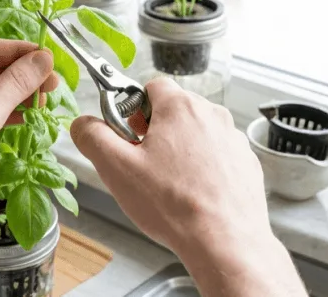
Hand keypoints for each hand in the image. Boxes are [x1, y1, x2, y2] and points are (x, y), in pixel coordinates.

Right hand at [71, 78, 304, 295]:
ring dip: (179, 149)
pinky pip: (216, 154)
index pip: (151, 86)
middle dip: (154, 130)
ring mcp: (232, 138)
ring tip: (168, 184)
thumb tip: (82, 124)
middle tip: (142, 162)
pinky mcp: (245, 162)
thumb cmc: (174, 206)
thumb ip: (92, 137)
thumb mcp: (116, 168)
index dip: (132, 108)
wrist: (225, 243)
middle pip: (174, 109)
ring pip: (196, 133)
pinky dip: (203, 168)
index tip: (127, 133)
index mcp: (180, 107)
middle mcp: (211, 115)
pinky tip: (192, 194)